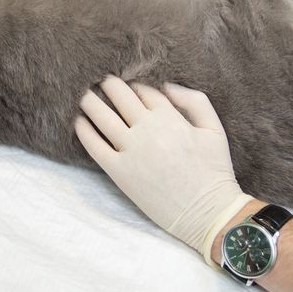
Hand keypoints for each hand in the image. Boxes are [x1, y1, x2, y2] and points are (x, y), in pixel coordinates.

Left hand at [75, 77, 251, 263]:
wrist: (208, 212)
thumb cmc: (214, 171)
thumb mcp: (214, 129)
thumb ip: (194, 100)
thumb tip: (166, 85)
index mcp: (171, 117)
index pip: (143, 89)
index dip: (133, 82)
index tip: (125, 79)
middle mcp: (148, 129)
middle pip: (119, 95)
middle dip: (108, 83)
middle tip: (98, 79)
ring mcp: (131, 150)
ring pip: (102, 116)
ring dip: (89, 101)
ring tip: (82, 94)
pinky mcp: (119, 172)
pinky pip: (95, 146)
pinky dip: (84, 131)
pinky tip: (78, 121)